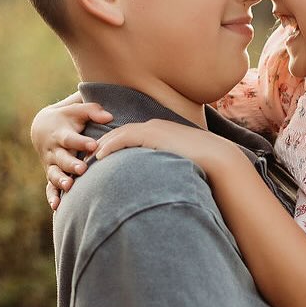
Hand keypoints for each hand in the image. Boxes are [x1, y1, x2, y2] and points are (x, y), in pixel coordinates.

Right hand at [30, 96, 113, 210]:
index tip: (94, 145)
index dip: (81, 142)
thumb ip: (93, 111)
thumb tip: (110, 116)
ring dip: (61, 181)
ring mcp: (52, 164)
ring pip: (54, 174)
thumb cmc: (68, 119)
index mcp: (61, 134)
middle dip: (71, 164)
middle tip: (83, 169)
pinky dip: (52, 196)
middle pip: (62, 159)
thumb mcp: (77, 110)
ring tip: (69, 186)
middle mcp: (54, 151)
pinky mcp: (51, 174)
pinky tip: (57, 207)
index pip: (70, 138)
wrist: (42, 128)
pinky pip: (49, 187)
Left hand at [94, 119, 242, 176]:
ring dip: (103, 145)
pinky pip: (124, 138)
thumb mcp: (182, 162)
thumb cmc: (204, 164)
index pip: (133, 134)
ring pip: (120, 133)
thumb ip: (170, 165)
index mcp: (162, 131)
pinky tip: (100, 156)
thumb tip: (166, 180)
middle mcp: (156, 126)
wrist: (216, 157)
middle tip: (89, 155)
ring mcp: (154, 128)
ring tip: (90, 157)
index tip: (103, 155)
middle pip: (122, 131)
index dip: (116, 143)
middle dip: (105, 142)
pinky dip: (110, 146)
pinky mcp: (152, 135)